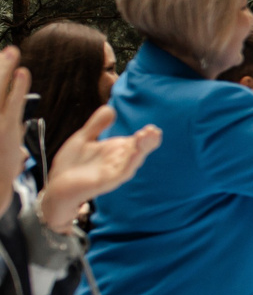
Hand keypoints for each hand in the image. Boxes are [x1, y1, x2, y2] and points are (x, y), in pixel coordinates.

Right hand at [0, 48, 28, 188]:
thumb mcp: (7, 148)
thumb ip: (10, 136)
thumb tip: (18, 142)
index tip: (3, 58)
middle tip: (9, 50)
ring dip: (4, 70)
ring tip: (12, 53)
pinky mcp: (5, 129)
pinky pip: (12, 104)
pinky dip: (17, 88)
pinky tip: (23, 73)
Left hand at [40, 106, 161, 232]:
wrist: (56, 186)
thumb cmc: (71, 165)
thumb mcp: (83, 138)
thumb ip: (97, 125)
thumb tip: (110, 108)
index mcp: (116, 151)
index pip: (136, 142)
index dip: (146, 135)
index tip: (152, 128)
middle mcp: (118, 161)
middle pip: (138, 150)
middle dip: (147, 141)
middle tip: (154, 131)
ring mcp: (113, 172)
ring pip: (132, 161)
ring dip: (141, 150)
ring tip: (149, 138)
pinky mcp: (105, 181)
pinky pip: (121, 172)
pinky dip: (129, 163)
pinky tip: (134, 154)